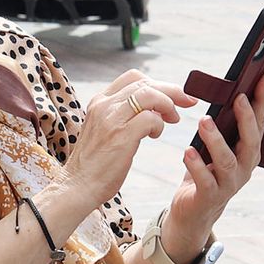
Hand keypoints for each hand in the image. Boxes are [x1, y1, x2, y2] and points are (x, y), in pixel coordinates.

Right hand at [61, 70, 196, 206]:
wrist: (77, 186)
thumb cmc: (95, 163)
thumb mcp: (104, 129)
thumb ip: (123, 115)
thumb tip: (154, 109)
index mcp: (99, 101)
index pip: (133, 77)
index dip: (158, 83)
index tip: (173, 95)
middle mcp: (104, 105)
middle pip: (145, 82)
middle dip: (171, 90)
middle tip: (186, 102)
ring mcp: (111, 118)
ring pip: (150, 94)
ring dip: (168, 105)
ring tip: (172, 119)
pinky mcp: (121, 135)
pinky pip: (151, 118)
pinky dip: (159, 125)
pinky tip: (154, 136)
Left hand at [167, 74, 263, 251]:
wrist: (194, 212)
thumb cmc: (206, 172)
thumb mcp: (217, 147)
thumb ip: (223, 126)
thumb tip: (226, 92)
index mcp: (249, 153)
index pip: (259, 124)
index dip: (262, 102)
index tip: (263, 79)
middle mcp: (244, 168)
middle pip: (250, 142)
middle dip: (246, 119)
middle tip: (238, 98)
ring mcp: (229, 184)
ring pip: (227, 160)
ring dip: (216, 139)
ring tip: (204, 120)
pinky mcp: (209, 196)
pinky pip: (205, 180)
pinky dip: (196, 164)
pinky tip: (188, 151)